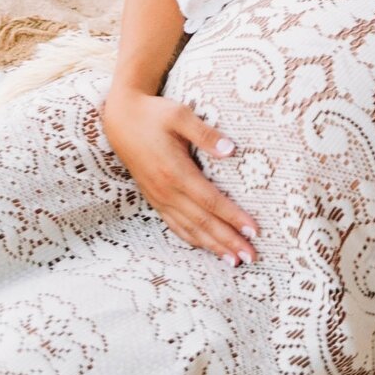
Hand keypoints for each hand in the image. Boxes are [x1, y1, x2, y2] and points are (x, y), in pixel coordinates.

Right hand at [100, 82, 259, 261]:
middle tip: (250, 256)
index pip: (210, 201)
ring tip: (233, 261)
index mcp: (175, 171)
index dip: (233, 218)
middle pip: (202, 222)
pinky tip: (205, 247)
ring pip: (189, 229)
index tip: (253, 231)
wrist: (120, 119)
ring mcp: (159, 197)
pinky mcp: (154, 199)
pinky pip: (174, 225)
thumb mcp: (180, 115)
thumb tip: (231, 149)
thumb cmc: (153, 114)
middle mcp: (166, 190)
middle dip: (228, 241)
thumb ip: (205, 133)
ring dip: (212, 246)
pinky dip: (191, 239)